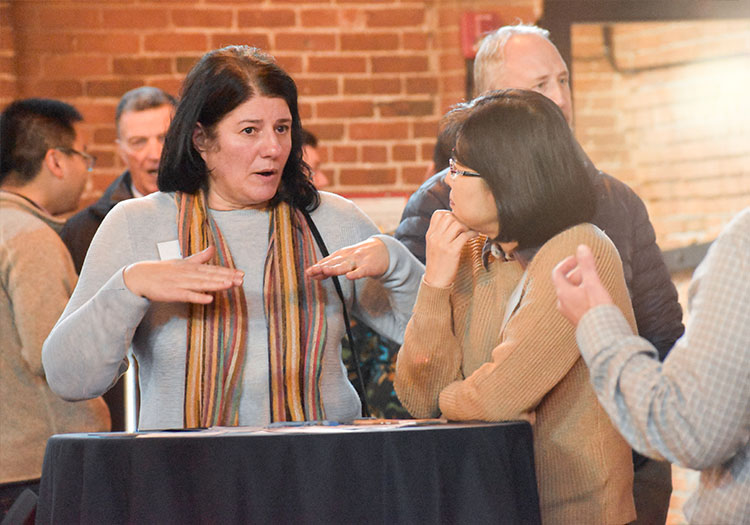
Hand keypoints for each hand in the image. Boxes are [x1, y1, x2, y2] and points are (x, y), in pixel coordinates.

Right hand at [123, 245, 243, 303]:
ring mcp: (180, 283)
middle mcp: (187, 273)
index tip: (241, 273)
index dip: (227, 271)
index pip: (212, 269)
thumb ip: (199, 258)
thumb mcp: (182, 262)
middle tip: (241, 280)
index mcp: (190, 266)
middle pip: (210, 276)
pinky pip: (188, 295)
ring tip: (230, 285)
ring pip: (201, 284)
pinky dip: (198, 297)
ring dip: (216, 284)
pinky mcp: (173, 293)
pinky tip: (210, 299)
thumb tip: (213, 249)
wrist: (139, 277)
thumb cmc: (162, 270)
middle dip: (226, 277)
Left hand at [306, 237, 388, 280]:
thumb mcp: (346, 259)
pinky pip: (362, 271)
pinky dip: (356, 273)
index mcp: (342, 255)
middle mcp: (349, 256)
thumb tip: (314, 273)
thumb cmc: (361, 256)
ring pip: (346, 265)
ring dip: (335, 268)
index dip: (317, 266)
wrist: (384, 250)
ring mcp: (359, 261)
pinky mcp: (369, 267)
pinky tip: (349, 277)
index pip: (328, 261)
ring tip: (325, 271)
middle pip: (334, 262)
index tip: (307, 272)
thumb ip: (331, 266)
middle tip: (311, 271)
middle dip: (322, 267)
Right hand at [423, 210, 477, 287]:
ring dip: (467, 226)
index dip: (450, 214)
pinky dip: (473, 233)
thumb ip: (440, 233)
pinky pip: (465, 235)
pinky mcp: (452, 251)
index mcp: (430, 234)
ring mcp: (442, 244)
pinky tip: (475, 236)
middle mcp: (435, 237)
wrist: (436, 281)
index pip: (439, 214)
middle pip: (449, 216)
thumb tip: (453, 221)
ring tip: (471, 231)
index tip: (458, 221)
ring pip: (457, 224)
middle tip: (467, 225)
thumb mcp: (434, 246)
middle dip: (461, 219)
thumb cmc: (438, 263)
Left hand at [551, 244, 613, 325]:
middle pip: (564, 282)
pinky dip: (581, 294)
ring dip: (579, 284)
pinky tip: (594, 297)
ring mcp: (568, 312)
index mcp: (563, 292)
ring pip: (570, 293)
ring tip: (593, 282)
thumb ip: (587, 265)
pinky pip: (575, 302)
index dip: (566, 263)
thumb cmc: (597, 309)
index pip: (557, 272)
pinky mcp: (576, 319)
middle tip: (587, 269)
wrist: (602, 334)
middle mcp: (562, 303)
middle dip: (576, 273)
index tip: (577, 259)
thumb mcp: (593, 283)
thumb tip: (581, 247)